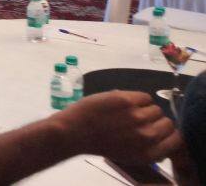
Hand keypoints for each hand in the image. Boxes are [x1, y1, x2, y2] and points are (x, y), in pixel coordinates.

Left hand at [58, 91, 183, 163]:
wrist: (75, 132)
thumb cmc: (100, 142)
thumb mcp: (129, 155)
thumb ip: (148, 148)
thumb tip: (162, 135)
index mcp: (149, 154)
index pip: (176, 140)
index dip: (169, 133)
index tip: (160, 130)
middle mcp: (147, 136)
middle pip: (167, 122)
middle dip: (156, 120)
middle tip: (140, 119)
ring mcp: (138, 117)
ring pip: (156, 108)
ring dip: (145, 108)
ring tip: (129, 112)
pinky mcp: (126, 100)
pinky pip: (145, 96)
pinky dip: (137, 98)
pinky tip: (124, 102)